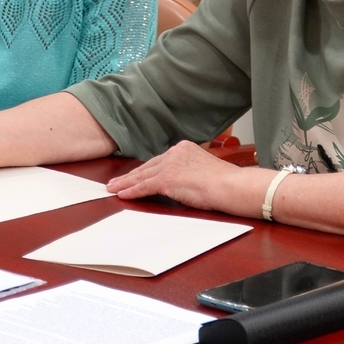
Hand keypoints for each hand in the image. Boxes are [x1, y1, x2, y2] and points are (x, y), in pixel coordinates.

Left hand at [106, 141, 239, 210]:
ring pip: (142, 176)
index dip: (144, 170)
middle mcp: (175, 152)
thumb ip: (188, 172)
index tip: (134, 175)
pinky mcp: (167, 178)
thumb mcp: (203, 171)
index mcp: (184, 148)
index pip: (159, 161)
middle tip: (115, 182)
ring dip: (125, 183)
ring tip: (112, 188)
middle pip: (147, 166)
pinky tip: (122, 195)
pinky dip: (132, 191)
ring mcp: (170, 165)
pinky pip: (144, 186)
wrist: (231, 186)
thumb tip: (178, 183)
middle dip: (130, 176)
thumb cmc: (224, 183)